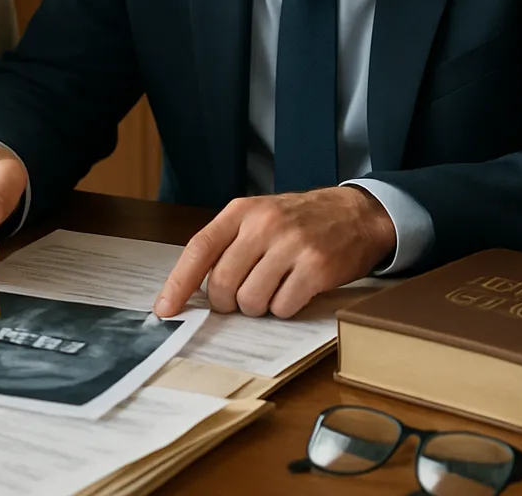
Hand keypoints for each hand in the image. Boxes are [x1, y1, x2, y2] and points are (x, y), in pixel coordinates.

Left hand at [154, 187, 396, 318]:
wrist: (356, 214)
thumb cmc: (299, 221)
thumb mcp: (258, 217)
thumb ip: (228, 244)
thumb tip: (192, 287)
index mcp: (241, 211)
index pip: (200, 248)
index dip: (178, 282)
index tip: (165, 309)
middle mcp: (263, 225)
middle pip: (222, 282)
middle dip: (226, 302)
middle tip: (240, 299)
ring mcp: (291, 245)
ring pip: (251, 300)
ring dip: (257, 307)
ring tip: (272, 290)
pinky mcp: (316, 268)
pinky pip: (283, 308)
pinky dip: (283, 310)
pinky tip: (294, 292)